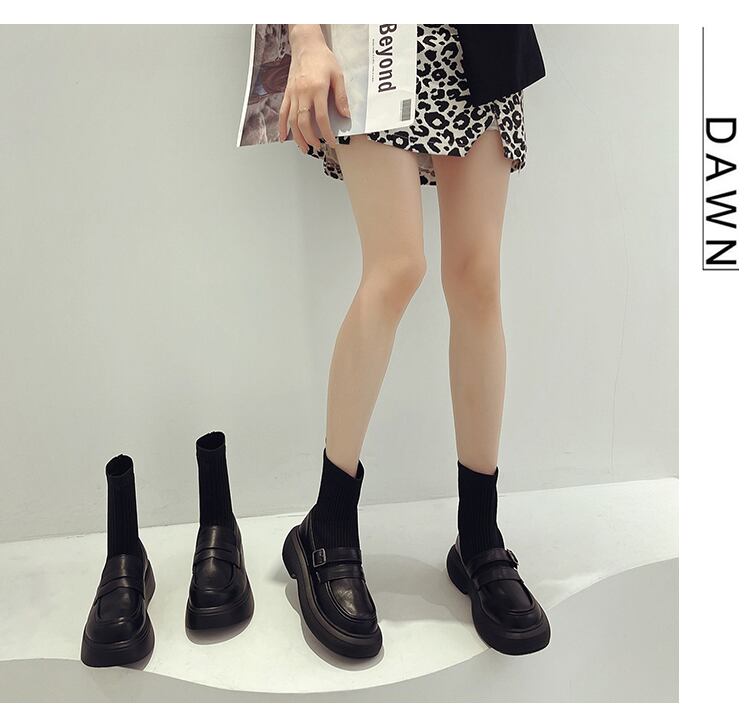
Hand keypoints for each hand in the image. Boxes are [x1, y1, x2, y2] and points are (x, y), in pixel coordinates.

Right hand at [279, 24, 350, 152]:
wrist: (306, 46)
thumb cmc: (323, 59)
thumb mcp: (338, 76)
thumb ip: (341, 97)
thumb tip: (345, 115)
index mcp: (317, 89)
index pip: (321, 117)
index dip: (326, 133)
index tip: (331, 142)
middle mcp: (303, 93)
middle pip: (303, 122)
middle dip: (311, 138)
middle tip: (318, 146)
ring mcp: (293, 94)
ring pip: (291, 120)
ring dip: (297, 137)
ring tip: (304, 148)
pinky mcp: (287, 93)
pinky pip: (282, 112)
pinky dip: (282, 127)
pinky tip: (284, 137)